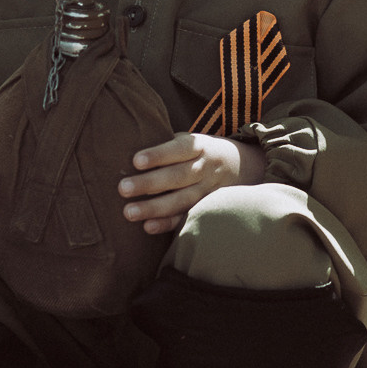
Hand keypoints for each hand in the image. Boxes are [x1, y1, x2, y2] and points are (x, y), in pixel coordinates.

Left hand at [118, 131, 265, 236]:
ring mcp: (208, 191)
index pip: (179, 149)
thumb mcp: (191, 141)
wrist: (243, 167)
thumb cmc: (201, 152)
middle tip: (123, 188)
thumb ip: (168, 144)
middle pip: (178, 176)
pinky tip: (148, 227)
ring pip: (182, 200)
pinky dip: (168, 224)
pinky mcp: (208, 210)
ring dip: (155, 208)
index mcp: (199, 147)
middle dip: (150, 183)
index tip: (136, 160)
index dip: (159, 155)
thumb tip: (129, 144)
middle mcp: (205, 169)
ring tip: (129, 212)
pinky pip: (187, 218)